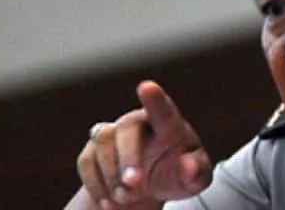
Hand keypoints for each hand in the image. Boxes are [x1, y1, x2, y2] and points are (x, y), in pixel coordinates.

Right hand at [76, 81, 212, 208]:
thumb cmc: (177, 176)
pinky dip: (98, 184)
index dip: (154, 98)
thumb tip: (188, 166)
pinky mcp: (93, 149)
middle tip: (134, 185)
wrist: (146, 189)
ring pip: (104, 142)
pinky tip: (111, 201)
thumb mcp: (193, 180)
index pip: (162, 108)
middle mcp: (138, 121)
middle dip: (128, 157)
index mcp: (168, 123)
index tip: (146, 87)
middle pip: (127, 129)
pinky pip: (87, 162)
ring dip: (112, 175)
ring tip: (126, 198)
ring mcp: (113, 133)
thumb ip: (197, 172)